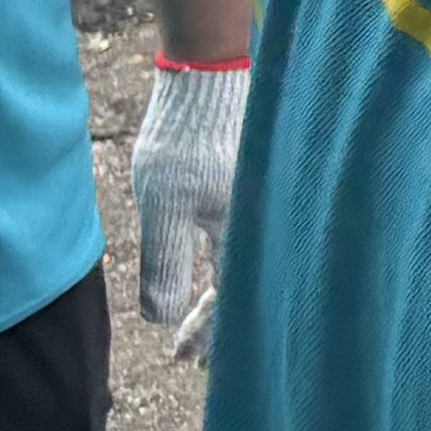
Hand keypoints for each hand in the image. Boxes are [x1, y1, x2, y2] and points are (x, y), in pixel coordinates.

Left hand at [132, 55, 249, 361]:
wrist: (211, 71)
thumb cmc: (187, 139)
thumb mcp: (164, 204)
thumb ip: (165, 264)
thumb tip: (160, 320)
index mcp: (250, 238)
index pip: (235, 304)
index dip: (209, 335)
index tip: (181, 358)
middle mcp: (269, 225)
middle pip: (250, 291)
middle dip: (218, 325)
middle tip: (189, 355)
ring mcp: (267, 204)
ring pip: (253, 267)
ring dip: (224, 298)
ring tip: (196, 319)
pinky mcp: (260, 186)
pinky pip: (252, 241)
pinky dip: (230, 264)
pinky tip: (212, 268)